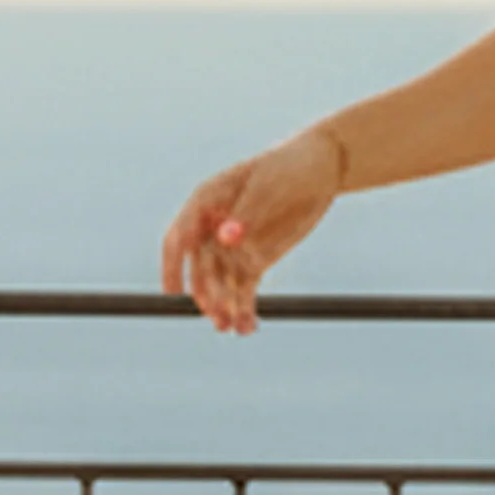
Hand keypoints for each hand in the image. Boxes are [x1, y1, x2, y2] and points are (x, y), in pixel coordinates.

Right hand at [160, 126, 342, 334]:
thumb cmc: (290, 168)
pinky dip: (245, 306)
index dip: (173, 267)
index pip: (180, 237)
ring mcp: (235, 245)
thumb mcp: (270, 188)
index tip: (173, 294)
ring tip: (235, 327)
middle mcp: (214, 226)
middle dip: (207, 293)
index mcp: (207, 201)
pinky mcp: (256, 258)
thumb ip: (246, 215)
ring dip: (225, 305)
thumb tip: (225, 239)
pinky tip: (249, 326)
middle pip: (200, 267)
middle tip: (219, 316)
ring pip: (221, 282)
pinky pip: (245, 288)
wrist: (322, 168)